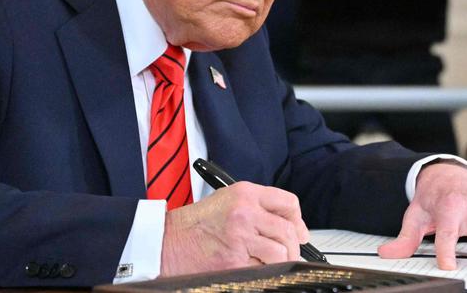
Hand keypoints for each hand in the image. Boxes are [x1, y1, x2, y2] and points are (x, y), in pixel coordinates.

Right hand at [160, 182, 308, 275]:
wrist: (168, 242)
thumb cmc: (194, 224)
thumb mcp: (226, 201)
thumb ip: (256, 208)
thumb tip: (288, 224)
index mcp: (244, 193)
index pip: (288, 203)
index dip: (297, 220)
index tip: (299, 231)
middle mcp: (245, 212)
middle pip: (288, 230)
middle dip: (293, 246)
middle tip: (288, 253)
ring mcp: (241, 237)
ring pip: (282, 252)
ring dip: (280, 261)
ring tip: (268, 262)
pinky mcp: (236, 261)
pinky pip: (265, 269)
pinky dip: (264, 272)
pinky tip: (251, 267)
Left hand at [378, 162, 466, 269]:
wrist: (448, 175)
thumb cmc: (432, 198)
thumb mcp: (415, 216)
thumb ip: (405, 239)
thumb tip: (385, 254)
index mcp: (447, 208)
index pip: (447, 234)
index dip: (446, 251)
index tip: (447, 266)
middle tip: (464, 264)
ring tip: (464, 235)